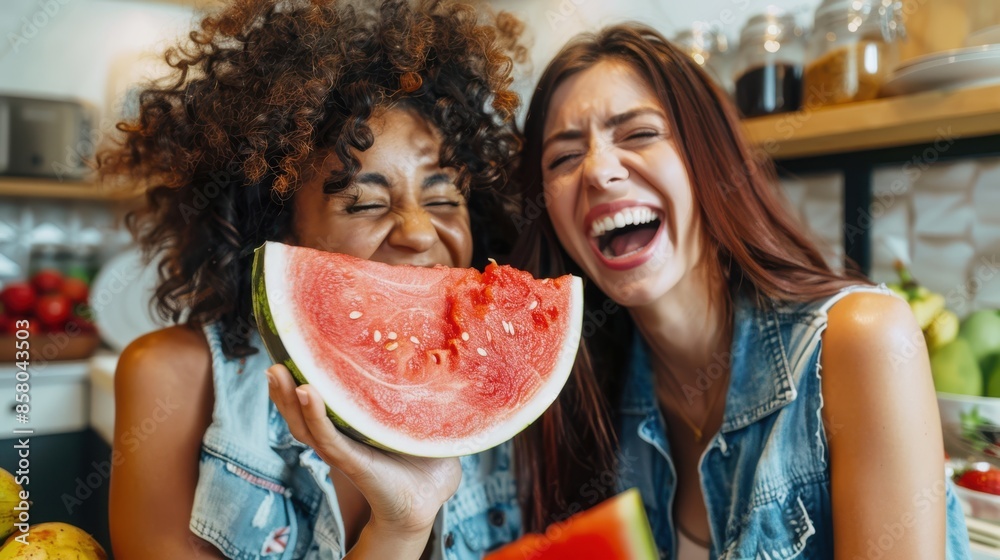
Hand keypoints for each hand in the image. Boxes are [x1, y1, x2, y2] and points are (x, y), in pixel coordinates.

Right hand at [266, 364, 461, 534]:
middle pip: (299, 413)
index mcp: (350, 427)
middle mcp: (339, 439)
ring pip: (304, 425)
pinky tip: (307, 393)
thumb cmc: (424, 460)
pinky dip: (315, 416)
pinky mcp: (353, 462)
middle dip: (282, 389)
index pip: (317, 402)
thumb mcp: (416, 418)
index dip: (299, 378)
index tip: (289, 350)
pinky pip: (328, 438)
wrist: (428, 500)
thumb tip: (432, 351)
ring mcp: (343, 450)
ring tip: (277, 372)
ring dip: (288, 399)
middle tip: (273, 361)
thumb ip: (418, 391)